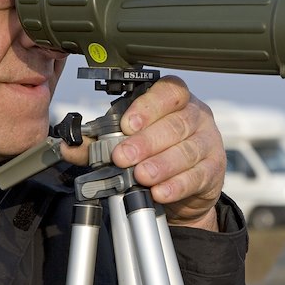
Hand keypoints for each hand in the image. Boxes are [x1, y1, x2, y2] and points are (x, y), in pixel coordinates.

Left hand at [60, 76, 223, 230]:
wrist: (182, 186)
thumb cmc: (155, 152)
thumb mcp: (128, 142)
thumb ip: (98, 143)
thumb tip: (70, 146)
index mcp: (173, 99)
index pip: (168, 92)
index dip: (148, 107)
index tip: (127, 124)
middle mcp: (195, 115)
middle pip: (176, 124)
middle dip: (147, 141)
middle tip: (123, 157)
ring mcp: (208, 141)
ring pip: (187, 150)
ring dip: (162, 165)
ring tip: (141, 176)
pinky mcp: (214, 169)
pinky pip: (198, 175)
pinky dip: (177, 185)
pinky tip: (161, 192)